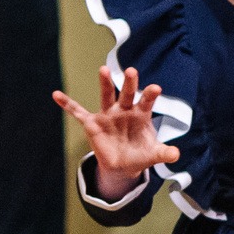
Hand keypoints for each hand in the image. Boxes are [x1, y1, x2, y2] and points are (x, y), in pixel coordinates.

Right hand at [53, 65, 182, 196]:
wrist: (123, 164)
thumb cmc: (140, 153)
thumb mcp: (153, 155)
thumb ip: (164, 153)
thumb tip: (176, 155)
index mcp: (141, 115)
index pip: (146, 101)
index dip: (150, 94)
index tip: (156, 87)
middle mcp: (124, 110)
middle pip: (127, 94)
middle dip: (129, 83)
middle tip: (132, 71)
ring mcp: (107, 115)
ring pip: (106, 96)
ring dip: (105, 83)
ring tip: (103, 69)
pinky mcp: (92, 123)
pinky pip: (78, 112)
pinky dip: (67, 104)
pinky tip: (57, 94)